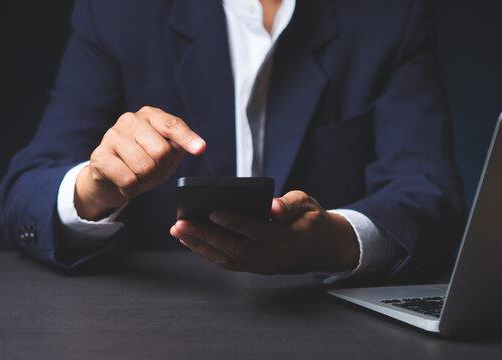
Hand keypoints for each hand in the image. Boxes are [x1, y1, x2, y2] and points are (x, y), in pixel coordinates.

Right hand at [75, 106, 205, 219]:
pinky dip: (131, 189)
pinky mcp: (100, 156)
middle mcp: (130, 120)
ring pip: (145, 167)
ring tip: (138, 176)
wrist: (108, 180)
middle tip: (152, 172)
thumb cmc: (142, 164)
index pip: (172, 125)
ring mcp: (112, 136)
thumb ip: (176, 148)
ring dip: (146, 180)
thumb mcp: (165, 156)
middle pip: (161, 151)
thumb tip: (185, 146)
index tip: (200, 149)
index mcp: (150, 116)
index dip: (187, 138)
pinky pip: (128, 180)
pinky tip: (125, 184)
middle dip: (161, 169)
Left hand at [170, 191, 359, 273]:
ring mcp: (263, 265)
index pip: (256, 231)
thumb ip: (290, 204)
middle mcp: (272, 256)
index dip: (234, 223)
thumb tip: (273, 207)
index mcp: (287, 237)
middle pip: (234, 248)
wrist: (322, 247)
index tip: (212, 211)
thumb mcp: (308, 204)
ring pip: (227, 259)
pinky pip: (228, 263)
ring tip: (179, 231)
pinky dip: (207, 253)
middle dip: (204, 236)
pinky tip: (191, 241)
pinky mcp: (256, 268)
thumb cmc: (311, 220)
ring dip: (200, 246)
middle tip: (181, 223)